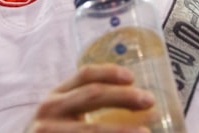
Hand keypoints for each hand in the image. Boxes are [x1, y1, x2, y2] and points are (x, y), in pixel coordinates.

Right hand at [25, 64, 153, 132]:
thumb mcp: (64, 114)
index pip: (85, 75)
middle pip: (92, 95)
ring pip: (91, 129)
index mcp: (57, 95)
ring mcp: (48, 131)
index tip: (132, 77)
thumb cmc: (56, 132)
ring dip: (121, 131)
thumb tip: (136, 102)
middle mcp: (50, 109)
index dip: (109, 72)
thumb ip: (89, 104)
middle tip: (149, 100)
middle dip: (124, 97)